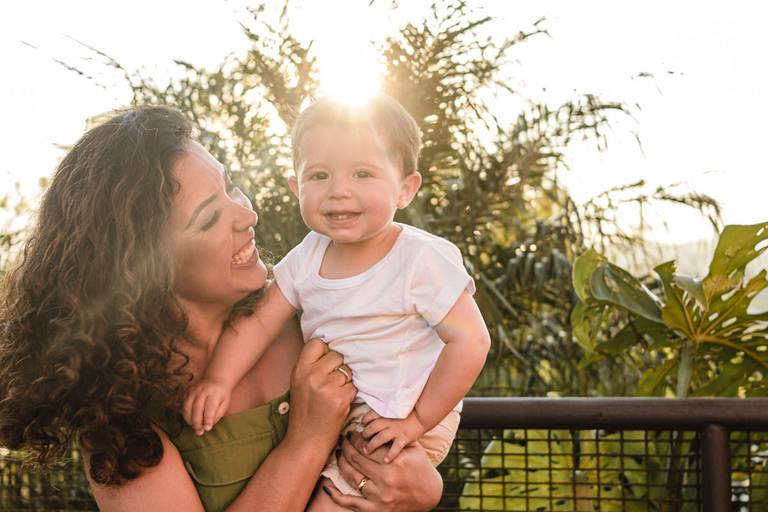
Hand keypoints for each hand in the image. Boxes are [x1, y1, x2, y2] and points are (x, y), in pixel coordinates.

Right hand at [182, 379, 230, 435]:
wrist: (216, 379)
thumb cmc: (222, 395)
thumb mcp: (225, 404)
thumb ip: (217, 415)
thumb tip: (207, 427)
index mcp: (214, 393)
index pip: (210, 407)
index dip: (208, 419)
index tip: (207, 429)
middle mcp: (203, 390)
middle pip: (197, 408)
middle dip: (197, 422)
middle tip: (199, 433)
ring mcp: (193, 390)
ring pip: (188, 407)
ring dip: (190, 420)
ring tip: (195, 428)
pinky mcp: (187, 392)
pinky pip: (184, 405)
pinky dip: (186, 415)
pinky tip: (191, 421)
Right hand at [285, 339, 355, 449]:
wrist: (306, 441)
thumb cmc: (305, 411)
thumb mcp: (299, 383)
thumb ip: (311, 365)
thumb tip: (331, 346)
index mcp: (299, 369)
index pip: (318, 343)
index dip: (325, 352)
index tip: (325, 363)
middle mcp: (312, 375)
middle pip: (337, 356)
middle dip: (338, 368)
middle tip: (330, 384)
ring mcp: (327, 386)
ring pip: (347, 371)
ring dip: (345, 382)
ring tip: (333, 395)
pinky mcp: (341, 398)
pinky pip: (353, 386)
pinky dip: (350, 394)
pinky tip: (339, 404)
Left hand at [325, 431, 441, 510]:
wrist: (429, 495)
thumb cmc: (420, 467)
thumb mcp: (412, 448)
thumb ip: (393, 436)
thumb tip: (371, 423)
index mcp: (397, 461)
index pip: (368, 445)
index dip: (356, 438)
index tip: (351, 433)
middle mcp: (387, 478)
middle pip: (357, 459)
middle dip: (347, 447)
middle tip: (342, 440)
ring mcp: (380, 496)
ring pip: (352, 477)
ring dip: (342, 463)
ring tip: (339, 454)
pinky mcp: (376, 510)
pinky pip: (350, 503)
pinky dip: (337, 495)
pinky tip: (327, 485)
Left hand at [360, 410, 425, 462]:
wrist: (423, 415)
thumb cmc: (408, 414)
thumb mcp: (393, 411)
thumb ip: (383, 417)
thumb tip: (368, 422)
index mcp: (386, 413)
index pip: (369, 417)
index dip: (363, 422)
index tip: (360, 428)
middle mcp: (389, 421)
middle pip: (371, 428)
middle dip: (364, 435)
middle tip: (360, 441)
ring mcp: (396, 430)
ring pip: (379, 438)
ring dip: (371, 445)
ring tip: (366, 451)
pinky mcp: (404, 438)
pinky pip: (395, 448)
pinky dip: (390, 454)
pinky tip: (385, 460)